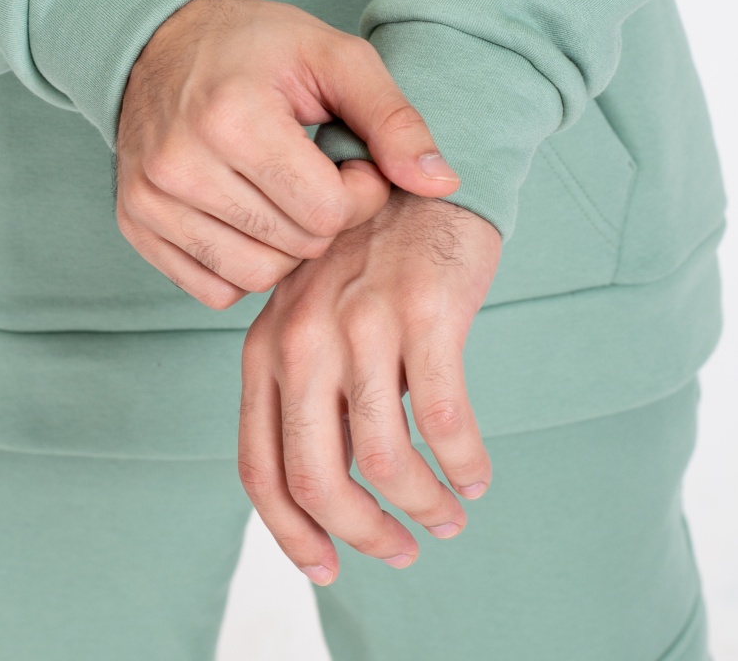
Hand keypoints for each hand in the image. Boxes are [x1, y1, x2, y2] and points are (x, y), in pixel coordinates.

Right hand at [116, 0, 460, 308]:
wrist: (163, 38)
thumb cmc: (258, 46)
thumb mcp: (335, 58)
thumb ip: (394, 119)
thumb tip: (444, 182)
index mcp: (233, 117)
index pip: (326, 211)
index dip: (358, 191)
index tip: (349, 159)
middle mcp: (182, 164)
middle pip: (295, 247)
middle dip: (325, 216)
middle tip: (318, 171)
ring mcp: (151, 199)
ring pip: (257, 276)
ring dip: (287, 244)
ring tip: (284, 191)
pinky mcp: (135, 223)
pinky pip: (214, 289)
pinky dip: (244, 263)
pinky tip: (249, 213)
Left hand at [237, 190, 500, 582]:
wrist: (417, 172)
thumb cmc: (368, 253)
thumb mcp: (311, 312)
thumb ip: (307, 388)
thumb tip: (331, 491)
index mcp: (268, 346)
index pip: (261, 466)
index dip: (290, 533)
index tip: (326, 567)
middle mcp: (304, 339)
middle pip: (320, 479)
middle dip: (363, 534)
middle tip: (402, 551)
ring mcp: (363, 325)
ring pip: (389, 461)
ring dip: (426, 506)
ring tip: (450, 514)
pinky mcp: (425, 313)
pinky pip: (446, 421)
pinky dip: (464, 464)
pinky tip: (476, 473)